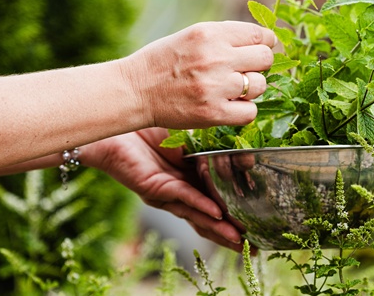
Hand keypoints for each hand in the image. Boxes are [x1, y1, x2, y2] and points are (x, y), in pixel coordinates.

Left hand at [81, 128, 245, 251]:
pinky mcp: (154, 188)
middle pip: (209, 218)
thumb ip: (210, 146)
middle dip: (231, 233)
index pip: (217, 201)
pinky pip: (182, 198)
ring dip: (219, 228)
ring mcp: (167, 194)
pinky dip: (200, 206)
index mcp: (190, 179)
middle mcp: (180, 192)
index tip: (259, 226)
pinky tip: (217, 214)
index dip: (237, 214)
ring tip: (240, 239)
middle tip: (256, 246)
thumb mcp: (188, 136)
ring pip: (197, 214)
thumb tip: (242, 149)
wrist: (114, 126)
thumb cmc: (149, 126)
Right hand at [120, 21, 275, 129]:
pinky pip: (250, 112)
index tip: (258, 51)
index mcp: (210, 33)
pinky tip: (228, 106)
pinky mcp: (213, 112)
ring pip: (260, 85)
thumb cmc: (163, 62)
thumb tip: (263, 41)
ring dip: (250, 89)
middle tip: (243, 71)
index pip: (259, 35)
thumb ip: (225, 36)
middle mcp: (216, 57)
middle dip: (258, 65)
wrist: (134, 90)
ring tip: (230, 89)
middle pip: (265, 59)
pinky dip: (243, 111)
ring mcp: (216, 86)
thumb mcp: (192, 36)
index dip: (264, 44)